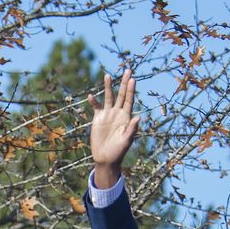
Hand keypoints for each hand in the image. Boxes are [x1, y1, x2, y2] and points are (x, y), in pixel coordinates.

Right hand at [86, 68, 139, 188]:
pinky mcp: (98, 119)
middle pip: (121, 94)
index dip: (131, 90)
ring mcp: (108, 115)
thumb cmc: (118, 151)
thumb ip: (132, 129)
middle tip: (127, 70)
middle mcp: (118, 113)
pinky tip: (91, 96)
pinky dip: (94, 102)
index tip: (132, 79)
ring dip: (108, 87)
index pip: (129, 100)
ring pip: (108, 97)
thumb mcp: (126, 140)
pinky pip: (96, 107)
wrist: (106, 158)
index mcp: (126, 117)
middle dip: (124, 83)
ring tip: (107, 75)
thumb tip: (138, 117)